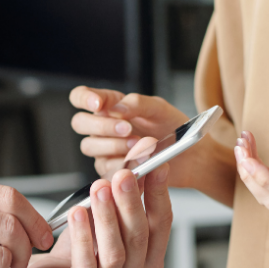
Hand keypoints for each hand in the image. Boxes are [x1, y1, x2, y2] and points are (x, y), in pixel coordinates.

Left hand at [19, 166, 172, 267]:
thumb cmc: (76, 250)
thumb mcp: (103, 218)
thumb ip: (123, 194)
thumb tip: (139, 161)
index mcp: (147, 260)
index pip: (161, 226)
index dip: (160, 195)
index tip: (157, 167)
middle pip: (139, 238)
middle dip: (131, 203)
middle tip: (123, 176)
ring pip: (115, 253)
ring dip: (108, 218)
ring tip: (99, 190)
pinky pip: (86, 265)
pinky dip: (82, 237)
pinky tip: (77, 213)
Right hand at [69, 86, 190, 180]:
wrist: (188, 156)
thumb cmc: (172, 128)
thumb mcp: (159, 109)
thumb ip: (138, 103)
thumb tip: (117, 109)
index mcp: (111, 106)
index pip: (82, 97)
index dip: (84, 98)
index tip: (98, 104)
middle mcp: (102, 127)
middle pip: (80, 123)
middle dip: (102, 126)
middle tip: (127, 129)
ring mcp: (104, 150)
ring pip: (89, 146)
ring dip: (113, 146)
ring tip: (139, 146)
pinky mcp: (111, 170)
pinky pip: (105, 168)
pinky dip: (122, 164)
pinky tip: (140, 161)